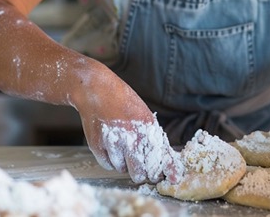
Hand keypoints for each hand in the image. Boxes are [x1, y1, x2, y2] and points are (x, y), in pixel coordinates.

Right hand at [74, 65, 182, 183]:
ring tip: (122, 145)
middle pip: (141, 174)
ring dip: (124, 163)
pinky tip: (112, 146)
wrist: (98, 90)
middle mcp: (131, 138)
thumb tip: (170, 164)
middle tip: (142, 163)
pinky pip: (108, 166)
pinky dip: (111, 160)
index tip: (172, 178)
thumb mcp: (146, 117)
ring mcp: (113, 143)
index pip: (160, 160)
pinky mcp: (97, 146)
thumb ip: (157, 140)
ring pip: (123, 170)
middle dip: (143, 172)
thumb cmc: (124, 103)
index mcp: (147, 129)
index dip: (167, 172)